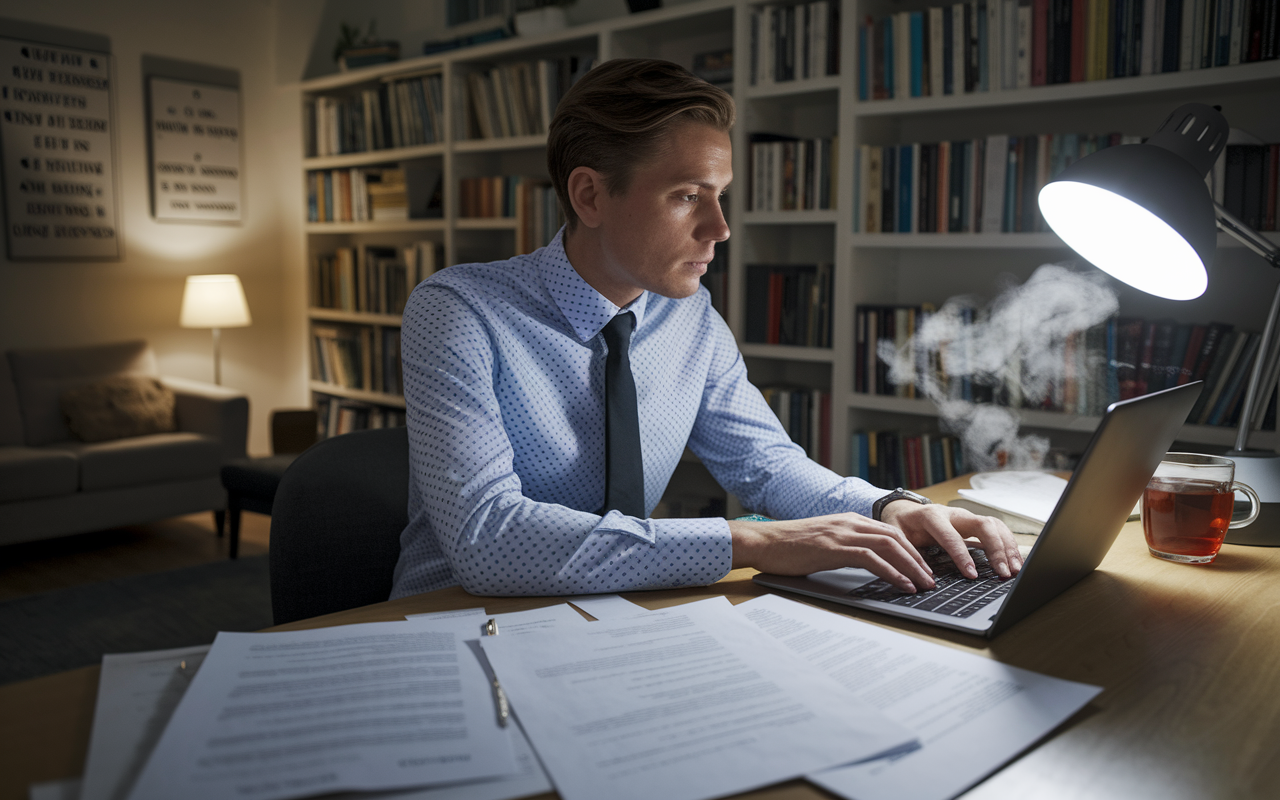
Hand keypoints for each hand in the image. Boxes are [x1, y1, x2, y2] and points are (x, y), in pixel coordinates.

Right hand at [729, 513, 936, 593]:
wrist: (763, 541)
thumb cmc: (788, 546)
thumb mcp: (823, 543)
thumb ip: (844, 548)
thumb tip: (865, 566)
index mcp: (849, 520)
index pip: (891, 532)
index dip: (912, 551)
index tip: (923, 569)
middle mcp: (850, 523)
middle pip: (897, 538)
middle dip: (919, 560)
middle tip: (931, 580)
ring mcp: (842, 533)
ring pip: (890, 546)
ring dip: (912, 567)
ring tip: (924, 585)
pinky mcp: (834, 548)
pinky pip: (872, 559)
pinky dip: (892, 572)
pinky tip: (902, 585)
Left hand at [879, 501, 1022, 580]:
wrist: (904, 509)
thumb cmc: (900, 524)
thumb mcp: (895, 536)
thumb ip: (906, 553)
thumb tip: (920, 577)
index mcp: (932, 516)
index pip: (951, 536)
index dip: (962, 555)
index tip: (972, 575)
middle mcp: (954, 514)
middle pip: (983, 525)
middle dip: (996, 549)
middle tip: (1004, 573)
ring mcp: (967, 517)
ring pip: (994, 526)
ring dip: (1008, 547)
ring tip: (1015, 570)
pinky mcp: (974, 523)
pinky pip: (997, 530)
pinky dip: (1008, 545)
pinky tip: (1014, 561)